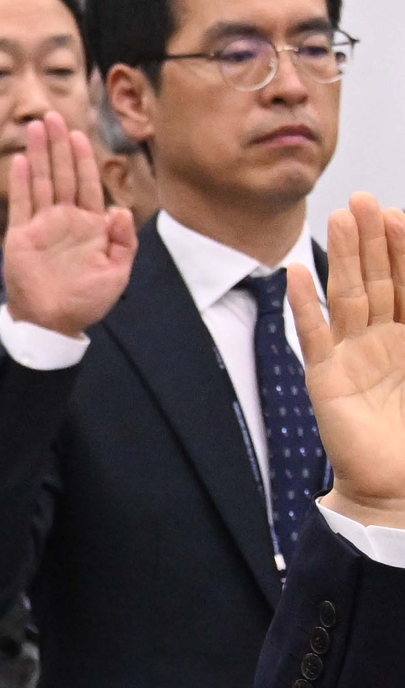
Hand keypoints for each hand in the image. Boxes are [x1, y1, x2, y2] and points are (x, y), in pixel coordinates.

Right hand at [0, 114, 136, 338]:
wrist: (53, 322)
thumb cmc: (87, 300)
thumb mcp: (118, 273)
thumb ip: (124, 241)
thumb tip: (120, 210)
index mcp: (90, 225)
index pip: (86, 183)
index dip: (82, 158)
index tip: (77, 133)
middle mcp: (65, 219)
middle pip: (61, 174)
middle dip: (58, 145)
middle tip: (51, 116)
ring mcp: (42, 226)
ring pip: (40, 181)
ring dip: (39, 154)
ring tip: (35, 128)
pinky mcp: (21, 236)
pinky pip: (21, 203)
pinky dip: (20, 182)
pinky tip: (21, 160)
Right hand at [304, 195, 404, 525]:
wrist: (400, 489)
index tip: (400, 214)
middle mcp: (385, 342)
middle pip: (379, 280)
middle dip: (373, 240)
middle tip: (364, 199)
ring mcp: (353, 357)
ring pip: (349, 296)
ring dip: (342, 256)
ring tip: (338, 217)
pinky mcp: (326, 378)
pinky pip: (313, 334)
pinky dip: (303, 303)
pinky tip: (294, 273)